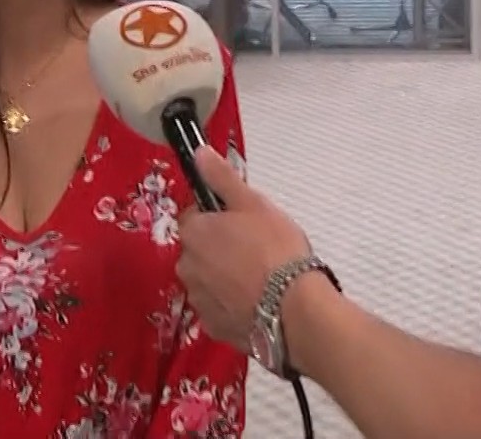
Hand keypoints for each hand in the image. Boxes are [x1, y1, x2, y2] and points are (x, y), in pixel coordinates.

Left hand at [175, 147, 312, 350]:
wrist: (293, 309)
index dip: (216, 216)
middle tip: (253, 249)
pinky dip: (231, 304)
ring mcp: (198, 300)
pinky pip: (218, 308)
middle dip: (218, 248)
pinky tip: (256, 302)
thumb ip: (222, 178)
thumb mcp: (253, 203)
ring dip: (223, 277)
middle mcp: (187, 267)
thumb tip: (199, 153)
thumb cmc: (275, 249)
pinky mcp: (213, 327)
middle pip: (198, 250)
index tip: (240, 221)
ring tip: (258, 278)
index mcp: (194, 233)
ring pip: (206, 280)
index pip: (194, 217)